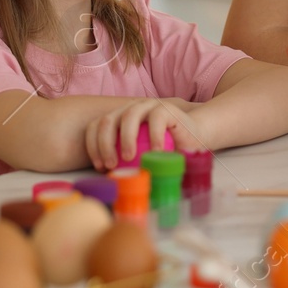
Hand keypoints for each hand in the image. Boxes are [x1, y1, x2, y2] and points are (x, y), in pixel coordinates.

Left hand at [84, 98, 202, 171]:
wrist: (194, 138)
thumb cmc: (165, 152)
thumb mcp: (141, 159)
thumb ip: (126, 164)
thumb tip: (109, 181)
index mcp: (119, 119)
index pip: (96, 126)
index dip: (93, 145)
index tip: (99, 166)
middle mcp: (131, 110)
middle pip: (108, 120)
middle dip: (104, 144)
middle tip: (111, 165)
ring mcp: (149, 106)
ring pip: (129, 116)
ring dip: (126, 138)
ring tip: (129, 158)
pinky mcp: (167, 108)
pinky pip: (157, 118)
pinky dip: (154, 135)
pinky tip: (155, 152)